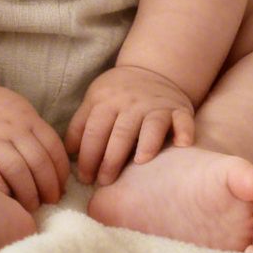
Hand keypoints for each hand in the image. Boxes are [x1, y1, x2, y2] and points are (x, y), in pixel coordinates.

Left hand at [64, 65, 196, 185]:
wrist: (153, 70)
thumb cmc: (118, 94)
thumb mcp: (95, 100)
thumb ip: (81, 124)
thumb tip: (68, 153)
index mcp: (106, 101)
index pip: (93, 131)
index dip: (87, 156)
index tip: (84, 178)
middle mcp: (132, 103)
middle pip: (120, 133)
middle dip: (111, 159)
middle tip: (104, 182)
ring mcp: (156, 106)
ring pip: (151, 126)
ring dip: (147, 144)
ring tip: (139, 163)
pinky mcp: (179, 109)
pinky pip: (183, 121)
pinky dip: (184, 132)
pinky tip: (182, 145)